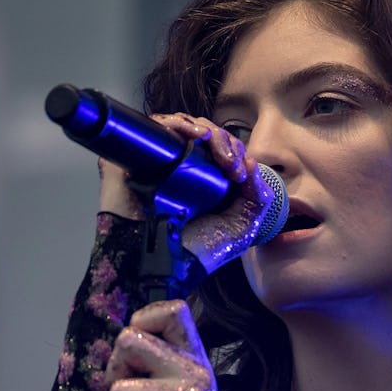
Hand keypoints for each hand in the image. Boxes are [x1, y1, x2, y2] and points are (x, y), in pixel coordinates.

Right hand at [98, 113, 274, 272]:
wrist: (164, 267)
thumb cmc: (197, 252)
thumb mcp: (241, 226)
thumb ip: (256, 197)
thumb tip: (252, 163)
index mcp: (205, 181)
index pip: (223, 148)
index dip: (236, 151)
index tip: (241, 173)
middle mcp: (182, 168)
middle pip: (205, 133)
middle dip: (226, 142)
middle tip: (231, 166)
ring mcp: (158, 162)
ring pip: (182, 125)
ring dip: (206, 130)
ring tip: (215, 149)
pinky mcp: (135, 159)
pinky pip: (154, 127)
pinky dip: (176, 123)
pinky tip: (195, 137)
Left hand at [106, 299, 222, 390]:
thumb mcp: (180, 383)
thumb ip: (160, 357)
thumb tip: (125, 338)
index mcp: (195, 354)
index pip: (174, 309)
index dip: (143, 318)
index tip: (136, 346)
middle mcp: (196, 368)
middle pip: (128, 340)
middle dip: (114, 371)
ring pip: (118, 387)